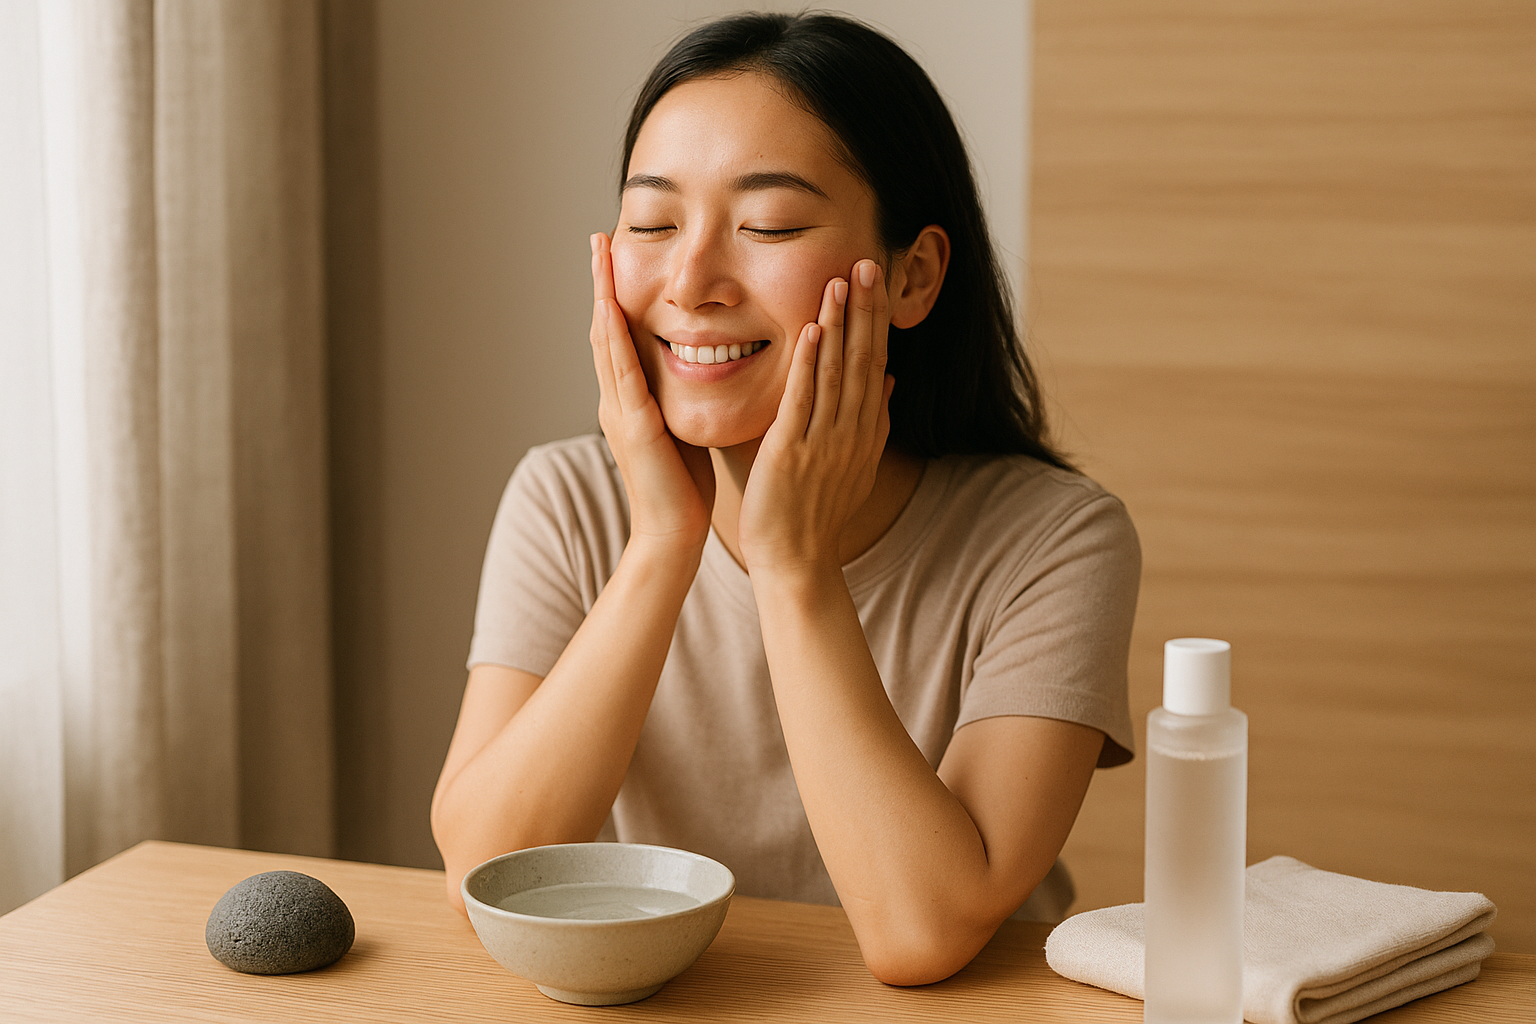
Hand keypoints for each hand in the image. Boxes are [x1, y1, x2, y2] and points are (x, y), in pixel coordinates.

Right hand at [589, 232, 715, 550]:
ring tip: (600, 255)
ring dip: (602, 295)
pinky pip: (621, 372)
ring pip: (606, 341)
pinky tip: (612, 307)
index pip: (623, 335)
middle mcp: (618, 399)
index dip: (618, 294)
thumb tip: (705, 365)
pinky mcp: (633, 426)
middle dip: (602, 282)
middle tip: (598, 238)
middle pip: (606, 328)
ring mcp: (620, 410)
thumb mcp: (683, 427)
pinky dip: (614, 336)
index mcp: (632, 399)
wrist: (673, 536)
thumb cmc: (686, 488)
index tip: (620, 253)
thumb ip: (683, 397)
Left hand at [738, 259, 893, 573]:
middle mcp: (851, 431)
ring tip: (842, 280)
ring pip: (837, 372)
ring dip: (840, 324)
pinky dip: (810, 364)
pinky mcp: (792, 452)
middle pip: (863, 359)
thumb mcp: (854, 465)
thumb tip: (886, 381)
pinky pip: (804, 400)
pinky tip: (813, 330)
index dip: (877, 321)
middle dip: (866, 310)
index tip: (878, 282)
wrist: (798, 560)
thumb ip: (871, 420)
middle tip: (869, 262)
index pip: (875, 364)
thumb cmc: (816, 514)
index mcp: (865, 431)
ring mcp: (824, 441)